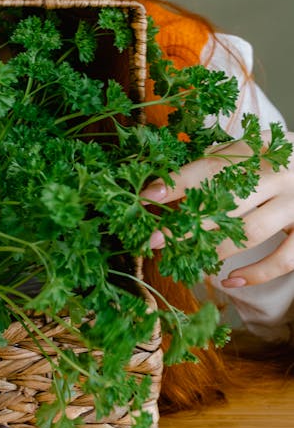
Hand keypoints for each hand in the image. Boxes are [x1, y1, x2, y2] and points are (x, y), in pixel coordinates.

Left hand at [142, 131, 293, 288]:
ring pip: (250, 232)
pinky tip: (229, 280)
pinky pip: (284, 260)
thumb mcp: (253, 148)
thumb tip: (172, 184)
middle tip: (155, 240)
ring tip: (188, 259)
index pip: (210, 166)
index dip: (177, 183)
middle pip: (226, 203)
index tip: (147, 197)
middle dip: (187, 224)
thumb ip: (220, 162)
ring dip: (215, 250)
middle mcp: (278, 176)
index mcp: (259, 150)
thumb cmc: (279, 158)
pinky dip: (256, 274)